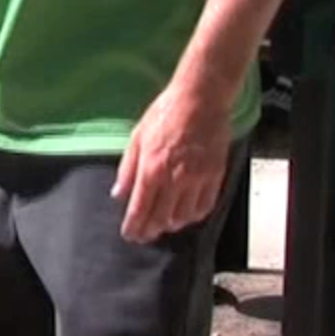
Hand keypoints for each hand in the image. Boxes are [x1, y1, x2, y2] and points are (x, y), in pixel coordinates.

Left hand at [111, 84, 232, 243]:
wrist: (200, 100)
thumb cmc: (165, 113)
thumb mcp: (137, 137)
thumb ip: (128, 169)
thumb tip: (119, 193)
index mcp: (151, 169)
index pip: (140, 209)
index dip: (134, 226)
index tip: (130, 235)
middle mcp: (174, 179)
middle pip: (161, 217)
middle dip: (150, 231)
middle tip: (144, 236)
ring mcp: (197, 179)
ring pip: (184, 216)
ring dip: (172, 224)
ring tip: (164, 225)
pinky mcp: (215, 175)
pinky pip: (205, 205)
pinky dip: (195, 216)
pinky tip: (187, 215)